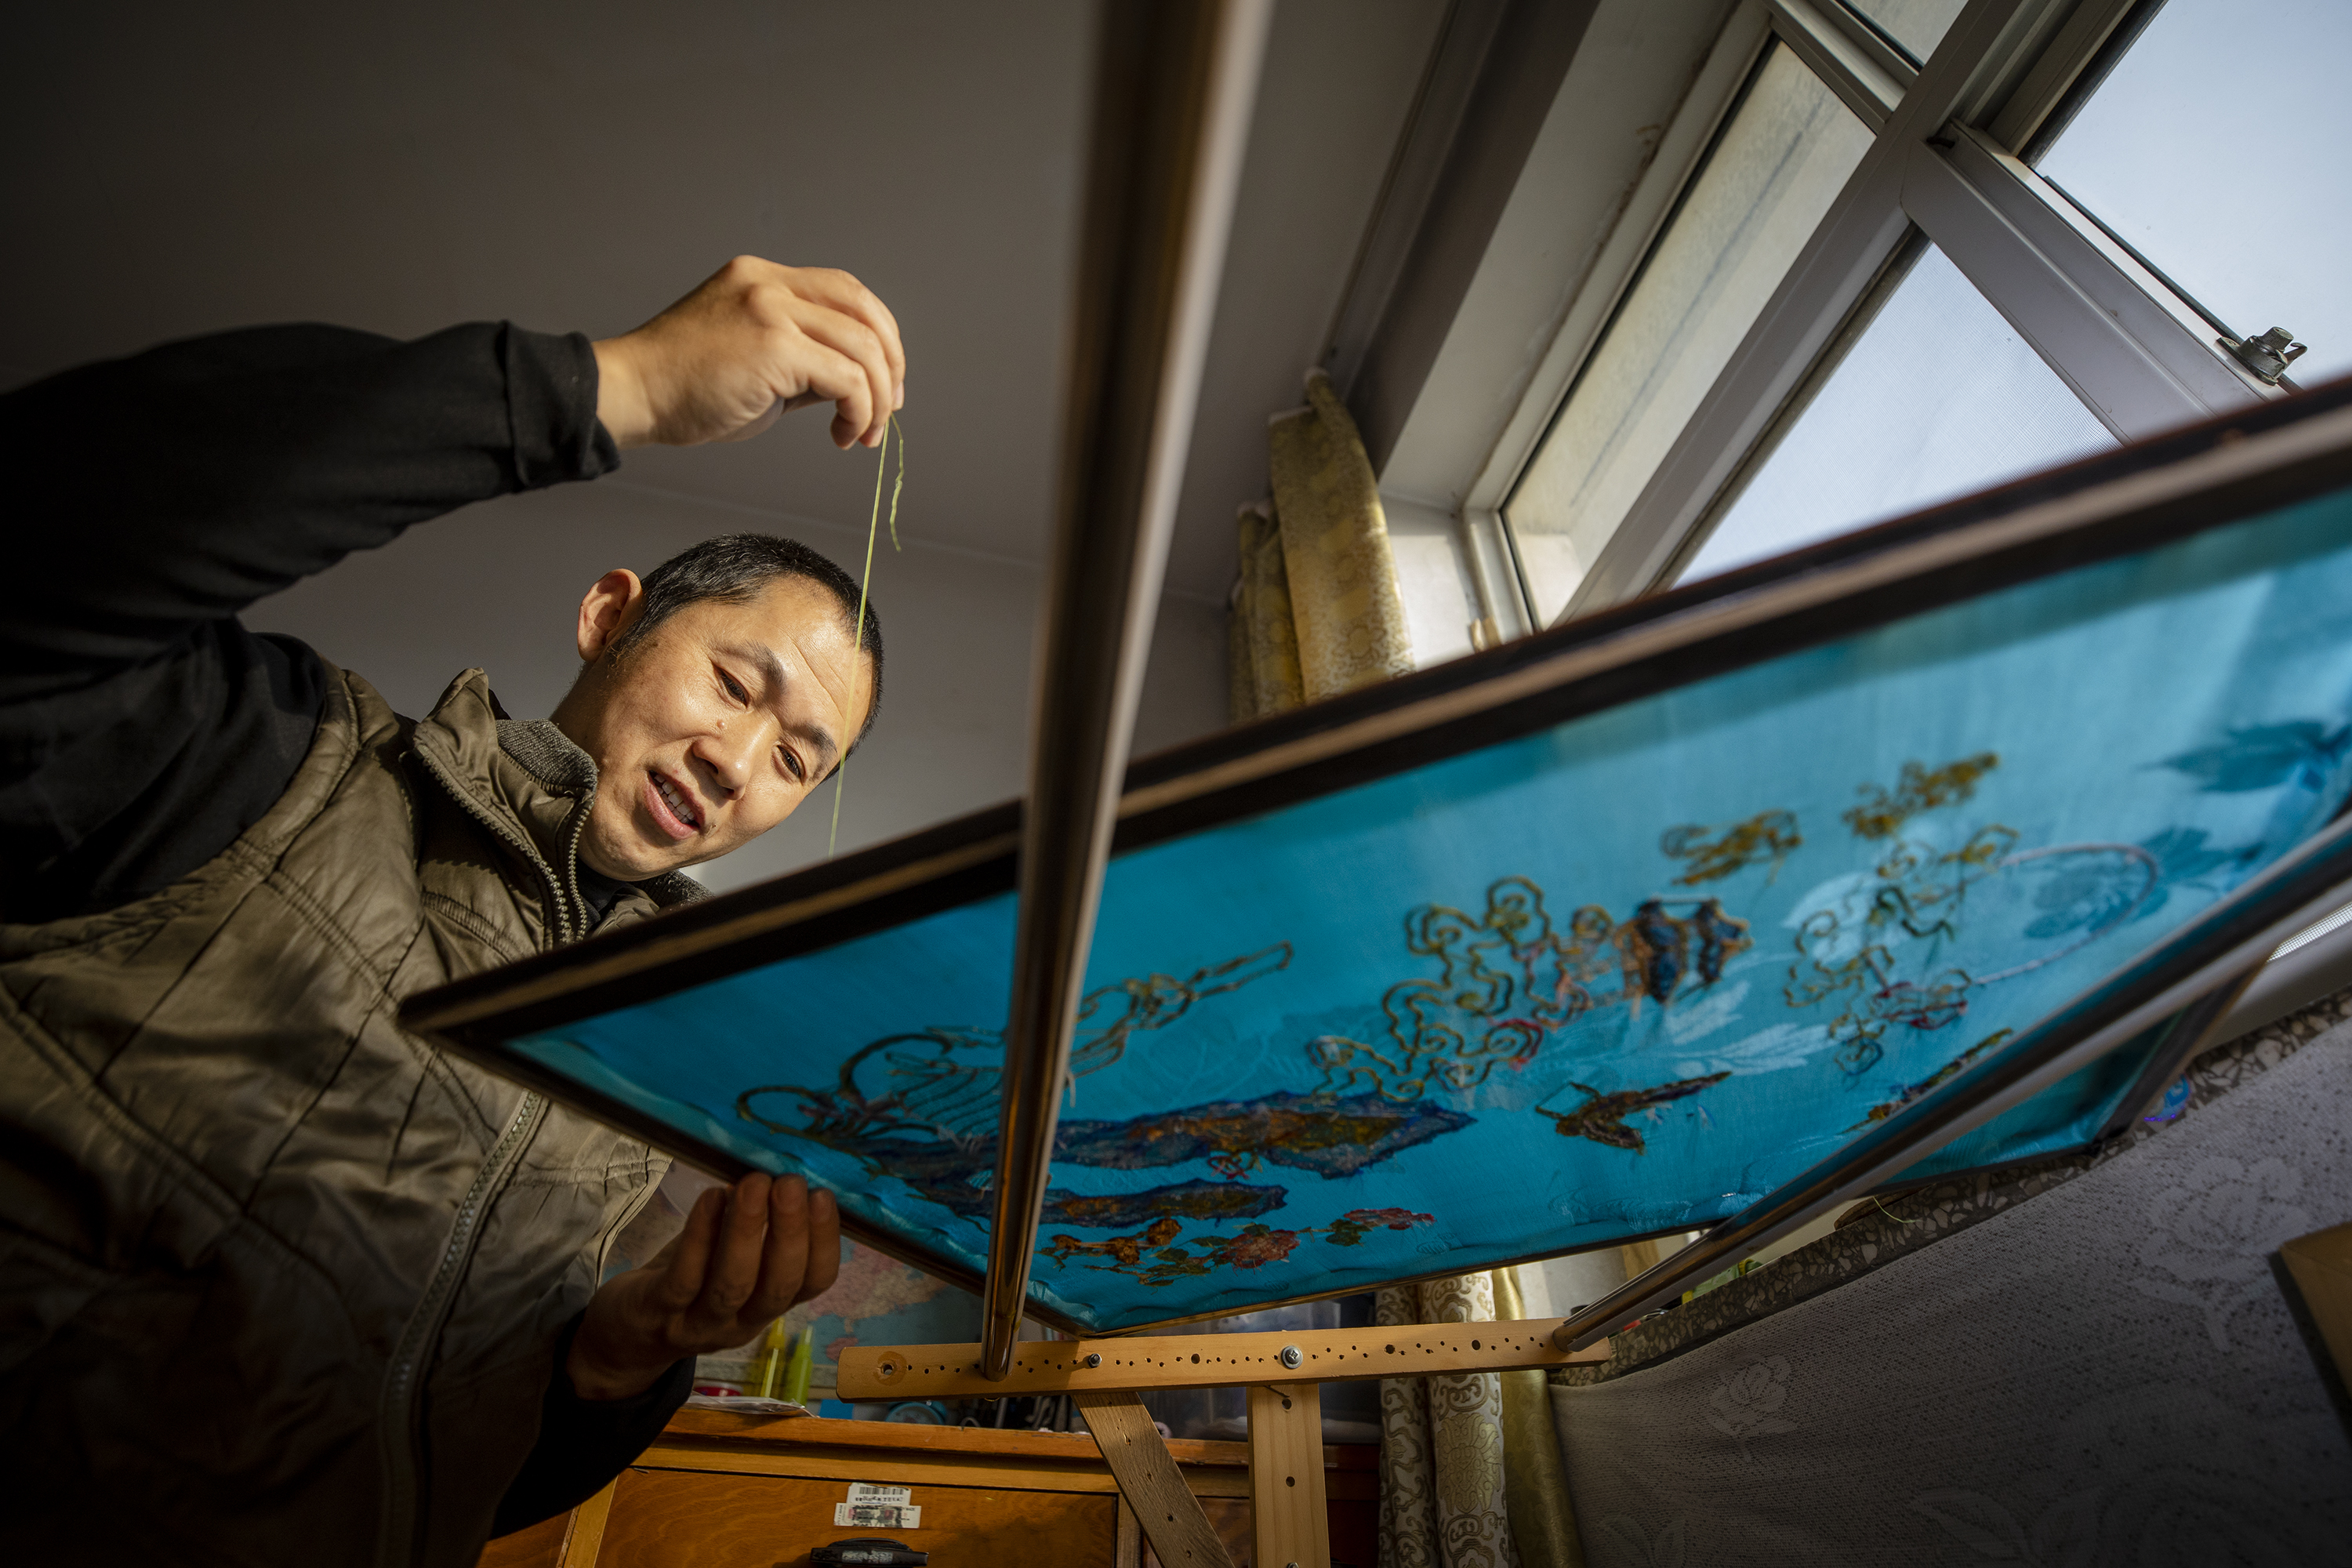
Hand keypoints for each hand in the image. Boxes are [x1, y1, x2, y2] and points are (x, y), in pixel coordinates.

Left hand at [567, 1171, 841, 1400]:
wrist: (624, 1337)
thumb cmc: (687, 1283)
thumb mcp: (727, 1260)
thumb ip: (753, 1229)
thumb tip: (775, 1170)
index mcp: (768, 1306)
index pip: (812, 1283)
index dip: (824, 1241)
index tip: (823, 1195)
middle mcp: (741, 1322)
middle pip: (778, 1286)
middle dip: (790, 1232)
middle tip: (791, 1183)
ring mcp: (698, 1323)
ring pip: (732, 1284)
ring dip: (747, 1231)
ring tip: (755, 1184)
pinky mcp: (657, 1313)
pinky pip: (683, 1278)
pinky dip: (700, 1235)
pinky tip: (711, 1197)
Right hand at [592, 257, 905, 450]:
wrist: (634, 395)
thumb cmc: (683, 388)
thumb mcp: (755, 361)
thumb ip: (804, 361)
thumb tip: (854, 385)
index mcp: (763, 278)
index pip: (845, 291)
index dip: (878, 335)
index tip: (883, 381)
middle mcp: (769, 283)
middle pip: (865, 309)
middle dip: (890, 363)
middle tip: (888, 408)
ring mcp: (770, 308)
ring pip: (863, 346)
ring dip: (876, 398)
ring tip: (863, 433)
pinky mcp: (773, 345)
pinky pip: (846, 378)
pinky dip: (858, 411)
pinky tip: (842, 435)